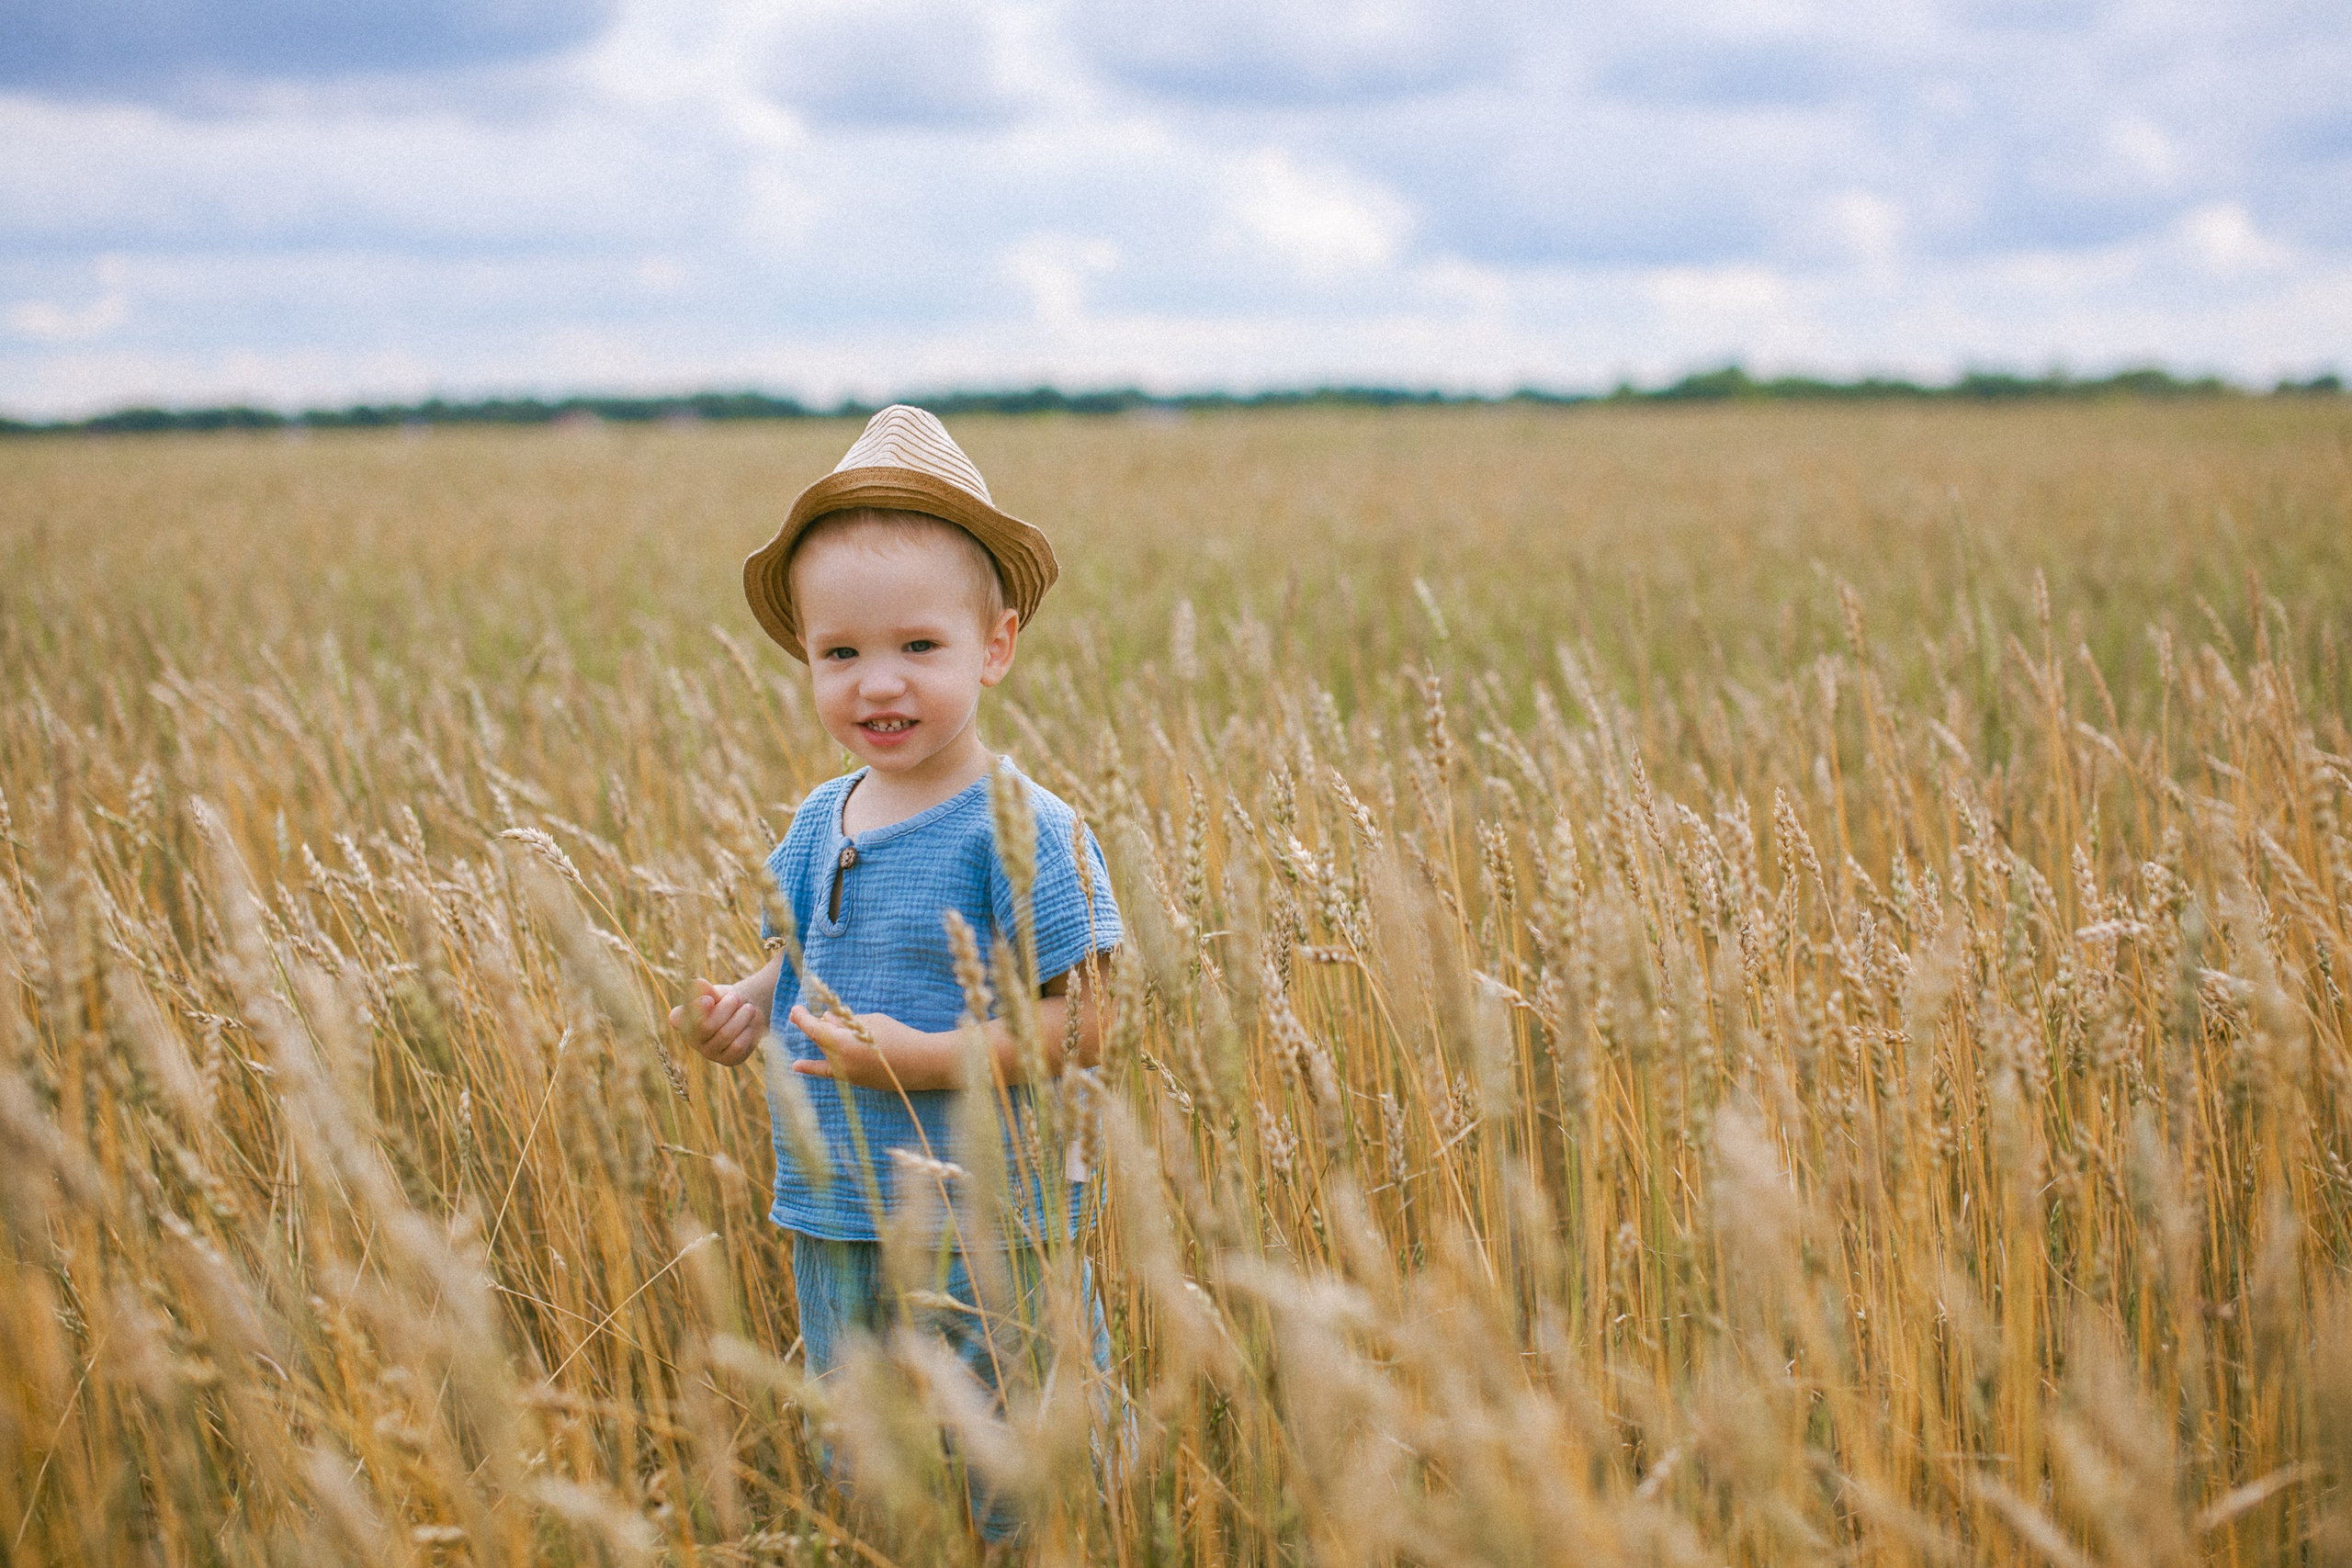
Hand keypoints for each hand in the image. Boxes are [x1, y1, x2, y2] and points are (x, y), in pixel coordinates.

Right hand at [671, 977, 762, 1066]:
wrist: (747, 1012)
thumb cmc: (726, 1001)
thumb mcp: (717, 992)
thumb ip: (708, 990)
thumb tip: (697, 983)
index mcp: (684, 1020)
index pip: (677, 1018)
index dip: (692, 1010)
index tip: (709, 1000)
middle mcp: (693, 1039)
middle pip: (706, 1026)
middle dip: (725, 1009)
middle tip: (736, 997)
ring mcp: (709, 1052)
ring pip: (725, 1035)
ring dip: (741, 1018)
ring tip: (749, 1008)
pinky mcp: (727, 1060)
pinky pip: (737, 1046)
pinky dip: (746, 1032)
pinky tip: (748, 1025)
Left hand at [787, 1004, 950, 1090]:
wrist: (921, 1064)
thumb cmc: (897, 1037)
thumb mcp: (870, 1023)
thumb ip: (845, 1022)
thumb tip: (826, 1020)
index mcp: (842, 1044)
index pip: (814, 1030)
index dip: (803, 1018)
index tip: (794, 1010)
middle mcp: (840, 1062)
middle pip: (820, 1040)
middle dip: (811, 1025)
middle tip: (798, 1014)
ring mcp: (847, 1074)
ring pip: (826, 1054)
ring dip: (821, 1041)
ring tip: (812, 1029)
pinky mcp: (856, 1081)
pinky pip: (830, 1071)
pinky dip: (813, 1067)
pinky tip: (796, 1066)